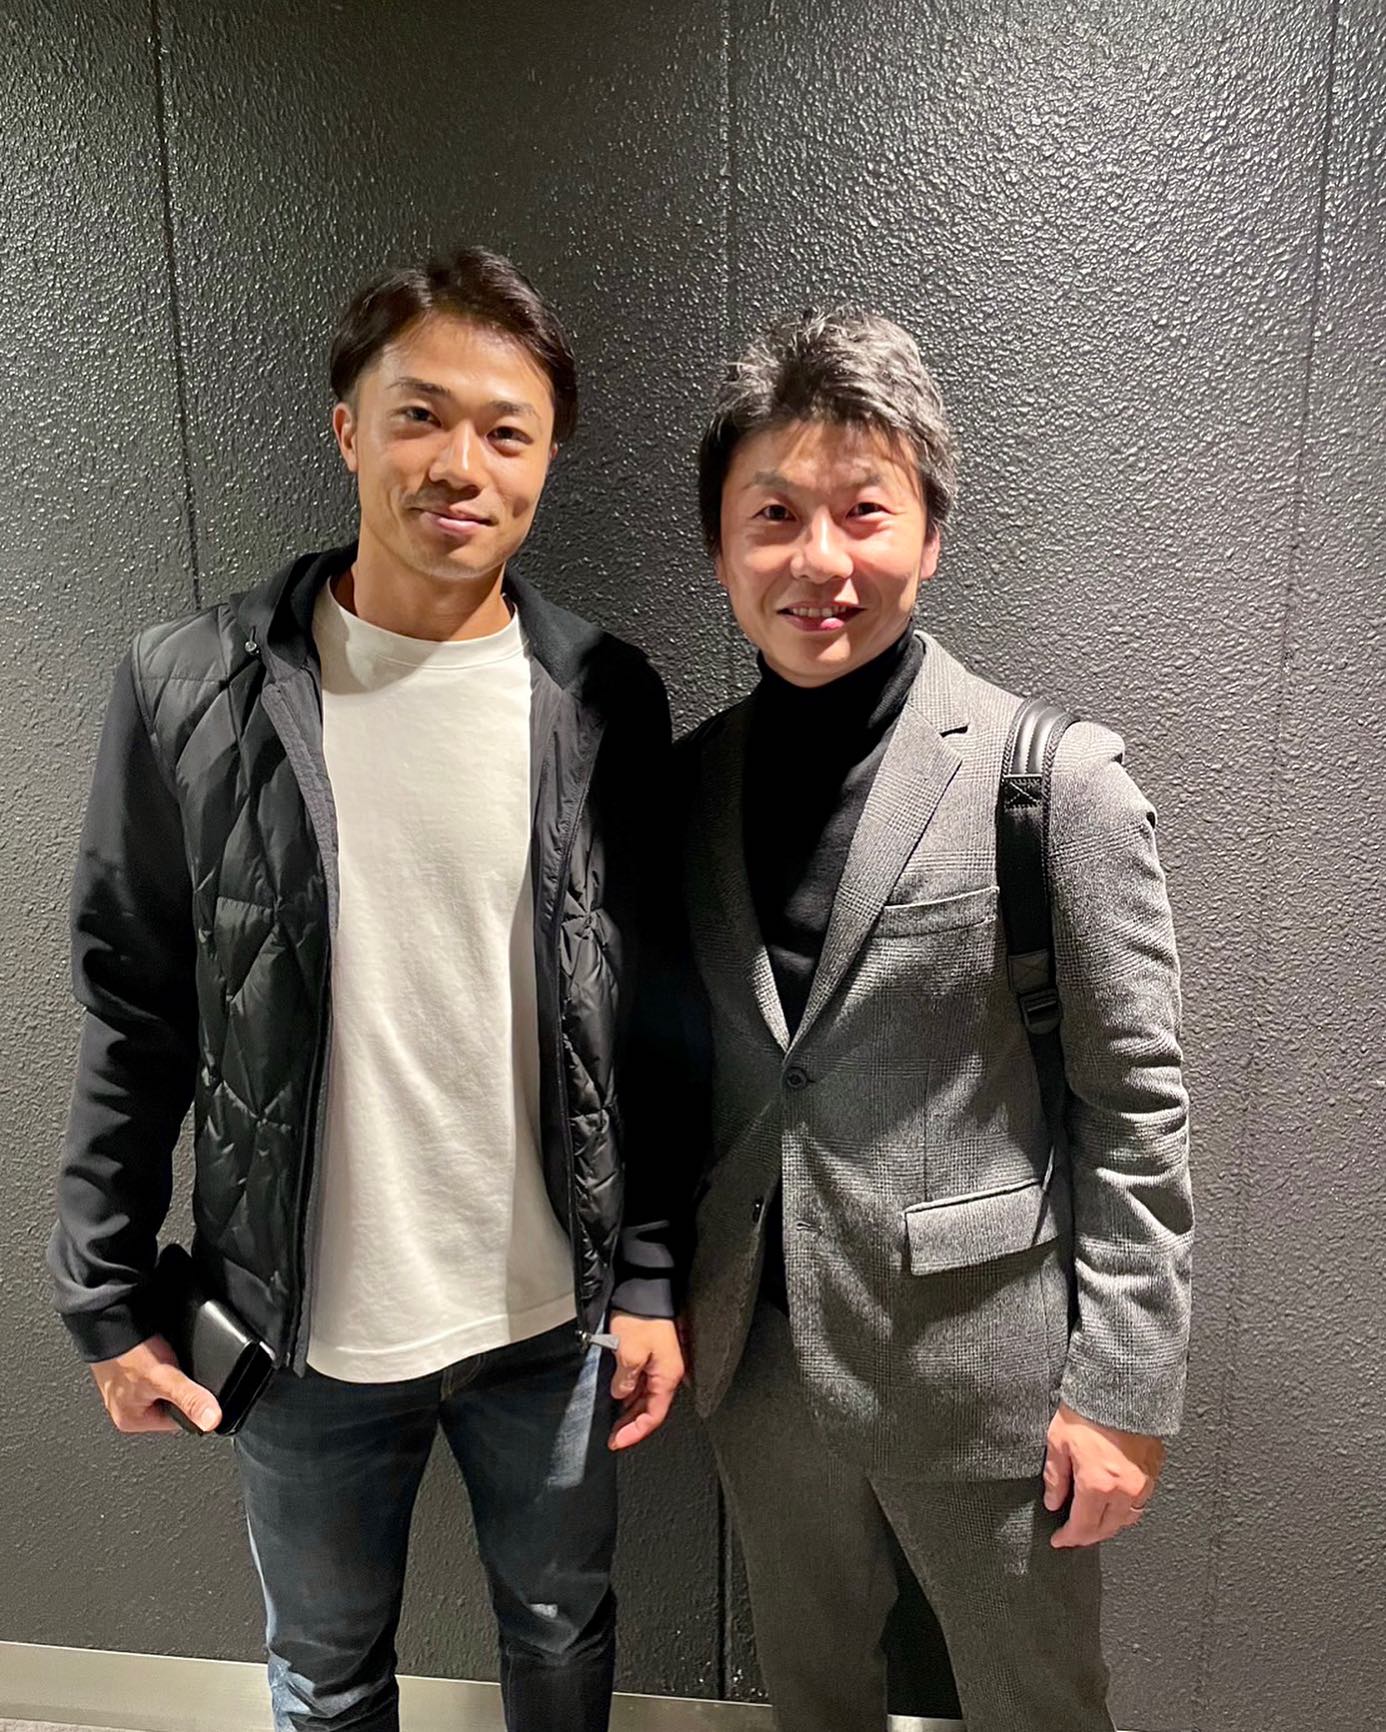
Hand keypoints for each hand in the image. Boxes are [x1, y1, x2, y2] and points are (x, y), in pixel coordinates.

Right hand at [90, 1336, 220, 1434]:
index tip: (196, 1387)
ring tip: (167, 1357)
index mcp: (131, 1420)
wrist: (109, 1321)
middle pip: (171, 1402)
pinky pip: (155, 1369)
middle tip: (177, 1367)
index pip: (177, 1422)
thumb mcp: (164, 1378)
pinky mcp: (128, 1368)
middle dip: (179, 1385)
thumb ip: (190, 1399)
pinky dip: (161, 1360)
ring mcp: (126, 1387)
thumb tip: (212, 1421)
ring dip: (170, 1370)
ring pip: (164, 1384)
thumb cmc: (125, 1353)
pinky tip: (162, 1350)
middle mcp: (126, 1407)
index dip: (192, 1403)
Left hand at [607, 1315, 683, 1450]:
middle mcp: (668, 1373)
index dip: (636, 1432)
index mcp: (667, 1376)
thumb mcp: (629, 1351)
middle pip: (651, 1409)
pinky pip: (643, 1384)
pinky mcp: (652, 1357)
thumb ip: (625, 1379)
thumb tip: (621, 1394)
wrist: (644, 1289)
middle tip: (611, 1437)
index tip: (617, 1442)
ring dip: (630, 1412)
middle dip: (631, 1425)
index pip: (655, 1415)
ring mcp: (660, 1365)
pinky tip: (617, 1399)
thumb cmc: (641, 1318)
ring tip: (612, 1423)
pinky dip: (630, 1396)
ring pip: (646, 1398)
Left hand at [1044, 1401, 1163, 1547]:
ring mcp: (1143, 1481)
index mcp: (1097, 1484)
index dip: (1069, 1538)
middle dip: (1088, 1536)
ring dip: (1109, 1525)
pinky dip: (1126, 1508)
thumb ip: (1055, 1477)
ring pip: (1127, 1519)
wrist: (1120, 1385)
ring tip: (1093, 1521)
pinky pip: (1141, 1501)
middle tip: (1073, 1534)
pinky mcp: (1154, 1470)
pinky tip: (1114, 1502)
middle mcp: (1123, 1488)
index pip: (1083, 1526)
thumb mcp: (1058, 1441)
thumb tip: (1053, 1501)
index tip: (1059, 1540)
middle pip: (1107, 1528)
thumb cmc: (1088, 1408)